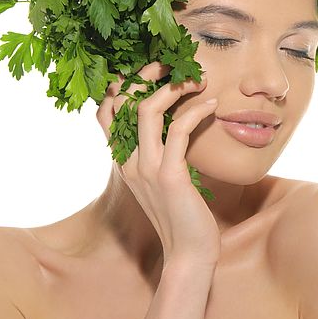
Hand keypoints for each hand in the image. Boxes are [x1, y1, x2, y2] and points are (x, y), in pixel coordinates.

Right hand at [96, 61, 220, 265]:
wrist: (187, 254)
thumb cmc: (180, 215)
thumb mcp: (161, 179)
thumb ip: (158, 153)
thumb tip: (173, 122)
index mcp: (123, 161)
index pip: (105, 112)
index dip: (121, 85)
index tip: (149, 70)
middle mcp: (128, 161)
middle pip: (123, 102)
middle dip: (146, 74)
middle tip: (173, 64)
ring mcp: (146, 169)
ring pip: (148, 110)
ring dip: (175, 87)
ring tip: (198, 79)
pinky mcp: (170, 176)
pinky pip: (179, 132)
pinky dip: (197, 112)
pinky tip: (212, 105)